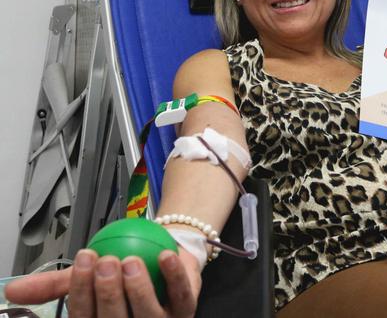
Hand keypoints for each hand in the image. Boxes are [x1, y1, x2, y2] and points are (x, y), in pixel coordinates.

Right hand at [5, 248, 201, 317]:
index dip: (81, 292)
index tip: (83, 261)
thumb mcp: (88, 274)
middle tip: (107, 262)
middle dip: (108, 293)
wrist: (163, 256)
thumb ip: (55, 283)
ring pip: (148, 315)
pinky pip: (181, 295)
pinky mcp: (186, 310)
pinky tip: (166, 257)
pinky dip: (173, 276)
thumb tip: (13, 290)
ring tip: (130, 260)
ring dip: (139, 287)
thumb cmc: (121, 271)